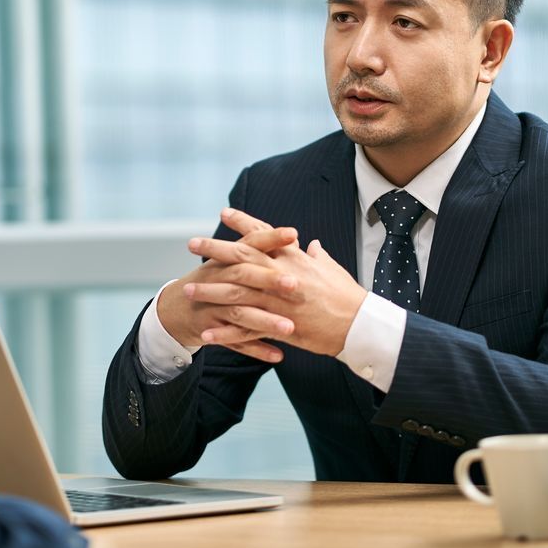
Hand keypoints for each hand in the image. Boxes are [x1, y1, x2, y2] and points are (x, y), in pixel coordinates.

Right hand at [155, 209, 300, 361]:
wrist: (175, 308)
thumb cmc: (212, 281)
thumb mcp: (229, 262)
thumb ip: (263, 253)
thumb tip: (301, 243)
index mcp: (226, 259)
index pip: (250, 243)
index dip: (270, 238)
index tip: (294, 234)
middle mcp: (217, 279)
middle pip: (244, 276)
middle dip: (269, 279)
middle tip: (295, 284)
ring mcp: (212, 306)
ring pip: (240, 313)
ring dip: (265, 320)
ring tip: (289, 328)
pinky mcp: (210, 330)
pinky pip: (235, 341)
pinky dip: (256, 349)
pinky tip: (278, 355)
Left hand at [186, 210, 368, 356]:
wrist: (360, 325)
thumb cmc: (347, 296)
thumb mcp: (332, 269)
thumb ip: (318, 256)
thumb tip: (312, 245)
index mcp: (295, 258)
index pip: (265, 234)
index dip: (243, 222)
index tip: (223, 212)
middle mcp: (283, 275)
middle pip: (242, 257)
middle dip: (215, 249)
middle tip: (192, 244)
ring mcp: (279, 300)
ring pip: (237, 292)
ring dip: (210, 291)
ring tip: (188, 291)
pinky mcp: (280, 326)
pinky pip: (247, 329)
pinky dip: (226, 333)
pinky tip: (206, 335)